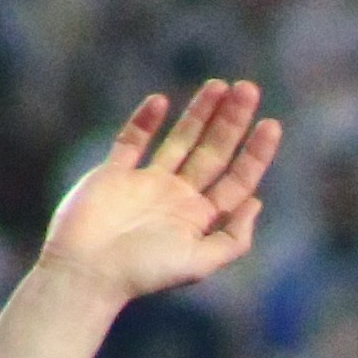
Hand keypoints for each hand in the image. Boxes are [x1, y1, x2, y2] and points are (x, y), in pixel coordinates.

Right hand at [36, 83, 279, 304]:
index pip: (236, 180)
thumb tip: (256, 203)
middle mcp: (177, 198)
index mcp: (199, 219)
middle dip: (232, 121)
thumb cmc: (141, 273)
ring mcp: (145, 184)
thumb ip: (232, 238)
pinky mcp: (114, 174)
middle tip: (249, 88)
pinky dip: (145, 120)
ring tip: (219, 85)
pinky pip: (132, 140)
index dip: (256, 153)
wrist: (85, 271)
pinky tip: (161, 100)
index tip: (271, 124)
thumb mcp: (198, 263)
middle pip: (213, 152)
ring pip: (180, 141)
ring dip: (199, 113)